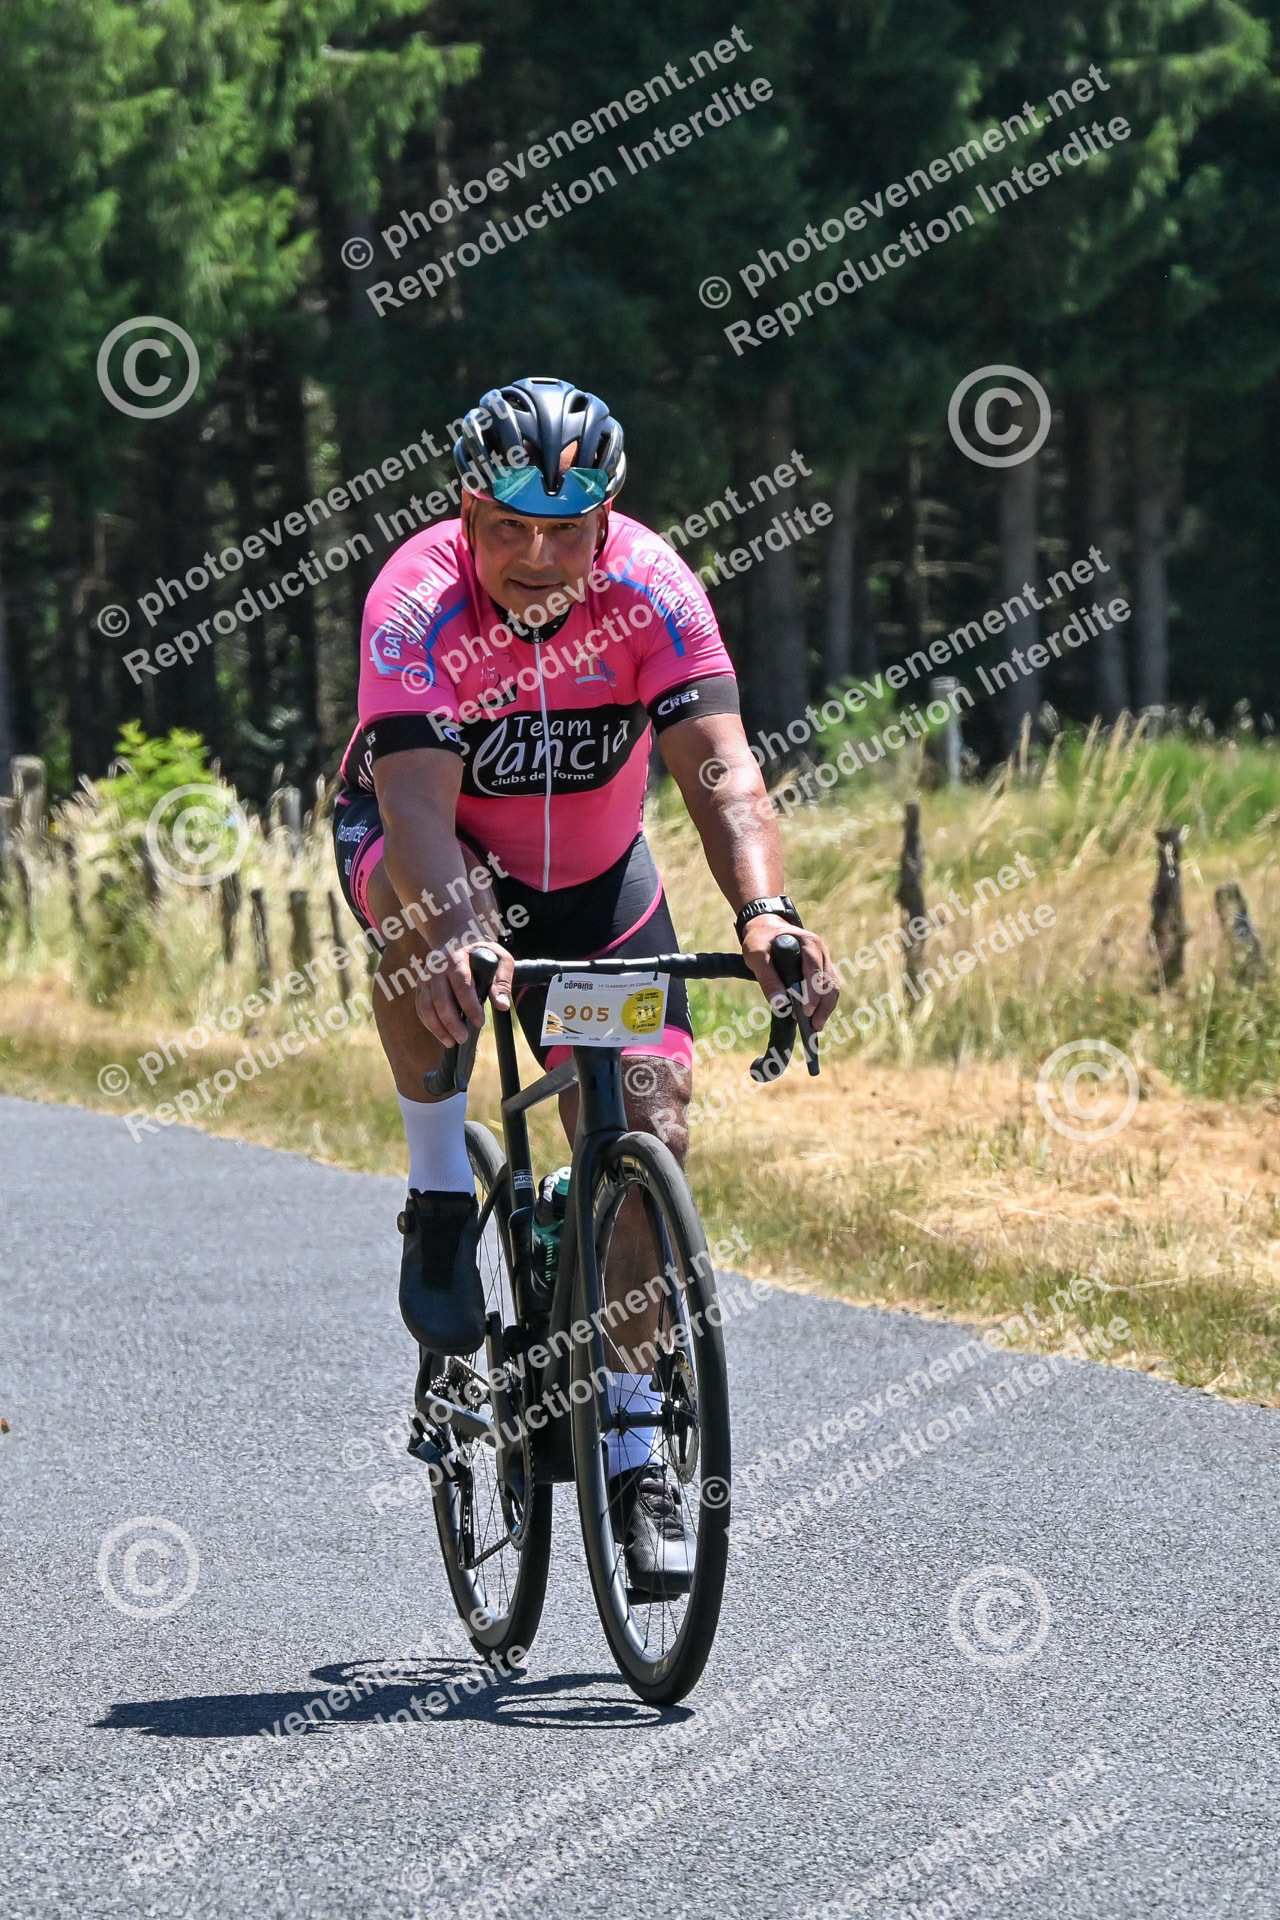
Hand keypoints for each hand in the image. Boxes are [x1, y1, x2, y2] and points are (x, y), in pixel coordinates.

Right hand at [414, 939, 514, 1045]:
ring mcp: (425, 977)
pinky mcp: (421, 985)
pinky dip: (429, 1023)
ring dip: (437, 1028)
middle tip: (464, 1038)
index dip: (469, 1006)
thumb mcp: (499, 957)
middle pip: (441, 1000)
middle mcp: (436, 968)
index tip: (479, 1022)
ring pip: (426, 1007)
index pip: (461, 985)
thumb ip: (502, 980)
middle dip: (452, 1022)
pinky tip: (441, 1035)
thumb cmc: (481, 950)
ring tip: (451, 1042)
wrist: (455, 937)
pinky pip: (421, 1008)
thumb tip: (502, 1006)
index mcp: (456, 958)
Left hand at [740, 916, 839, 1032]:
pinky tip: (817, 1017)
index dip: (812, 993)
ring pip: (832, 987)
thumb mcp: (756, 955)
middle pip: (829, 982)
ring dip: (827, 1007)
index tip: (806, 1012)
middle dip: (823, 1006)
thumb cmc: (761, 939)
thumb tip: (780, 1004)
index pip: (815, 971)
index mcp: (809, 943)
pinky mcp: (821, 969)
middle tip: (814, 1026)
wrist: (766, 928)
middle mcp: (821, 951)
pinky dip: (824, 1003)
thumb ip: (767, 978)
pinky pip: (828, 988)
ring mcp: (823, 960)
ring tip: (816, 1026)